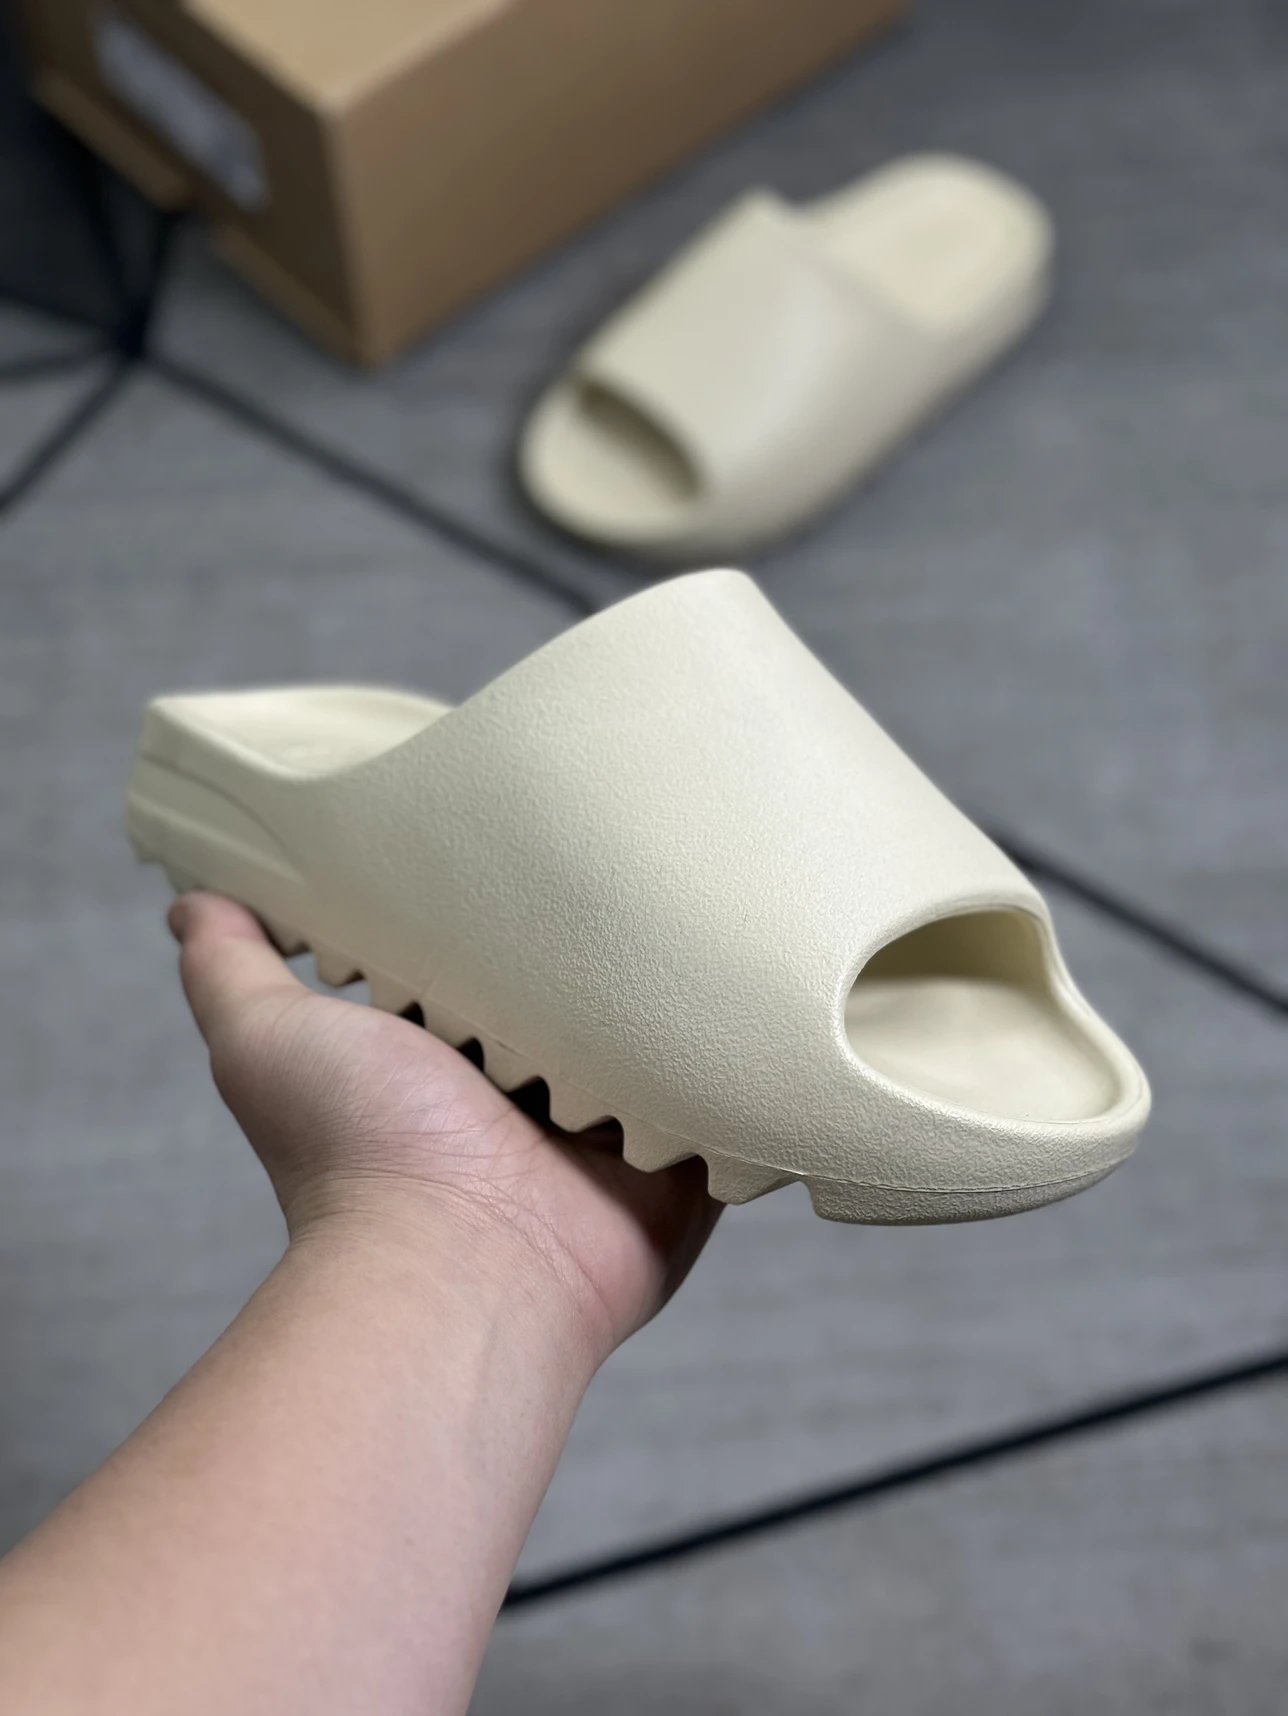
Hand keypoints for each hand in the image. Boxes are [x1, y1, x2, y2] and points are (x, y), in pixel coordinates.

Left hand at [169, 892, 719, 1365]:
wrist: (462, 1260)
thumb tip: (190, 902)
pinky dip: (730, 1049)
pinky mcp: (678, 1151)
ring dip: (669, 985)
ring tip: (703, 890)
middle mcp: (530, 1088)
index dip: (491, 905)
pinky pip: (720, 1086)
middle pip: (576, 990)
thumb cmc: (358, 1150)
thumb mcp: (267, 1038)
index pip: (483, 959)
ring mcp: (610, 1122)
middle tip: (627, 844)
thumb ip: (231, 968)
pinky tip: (750, 977)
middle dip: (594, 936)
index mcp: (449, 1055)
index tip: (511, 832)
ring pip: (654, 1030)